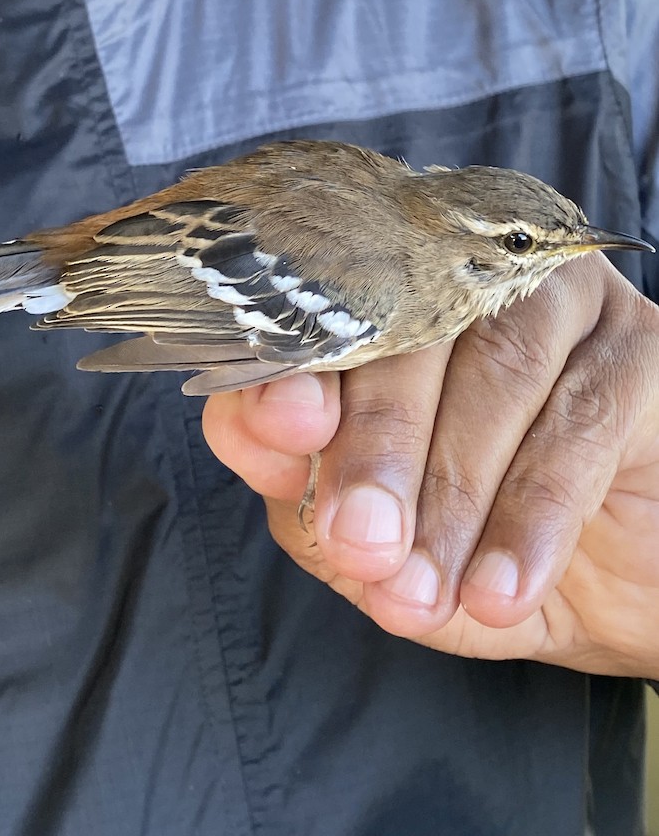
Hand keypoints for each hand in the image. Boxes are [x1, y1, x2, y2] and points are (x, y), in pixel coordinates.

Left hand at [202, 254, 658, 676]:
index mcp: (392, 308)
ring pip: (496, 370)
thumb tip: (257, 433)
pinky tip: (502, 590)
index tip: (287, 425)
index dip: (302, 361)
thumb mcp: (378, 538)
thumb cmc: (477, 549)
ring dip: (455, 491)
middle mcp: (472, 284)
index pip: (332, 312)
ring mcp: (562, 307)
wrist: (622, 593)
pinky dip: (534, 516)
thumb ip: (308, 487)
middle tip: (360, 543)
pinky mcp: (642, 351)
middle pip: (412, 332)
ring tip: (425, 590)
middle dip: (379, 445)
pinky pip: (582, 421)